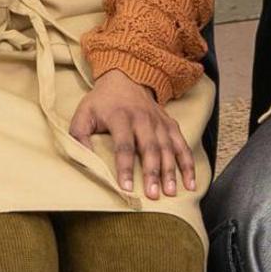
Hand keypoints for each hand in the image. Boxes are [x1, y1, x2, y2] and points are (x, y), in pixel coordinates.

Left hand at [69, 68, 200, 198]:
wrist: (125, 76)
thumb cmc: (101, 102)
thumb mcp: (83, 114)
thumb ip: (79, 137)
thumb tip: (84, 160)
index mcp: (120, 116)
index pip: (124, 145)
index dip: (125, 167)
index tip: (126, 188)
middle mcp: (143, 118)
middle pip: (150, 148)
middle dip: (153, 173)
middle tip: (153, 194)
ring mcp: (159, 121)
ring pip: (168, 148)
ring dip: (171, 171)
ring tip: (171, 192)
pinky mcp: (170, 124)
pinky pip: (182, 145)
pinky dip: (188, 164)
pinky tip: (191, 182)